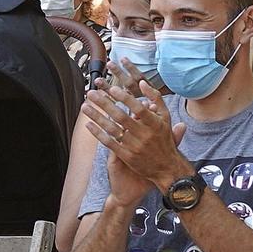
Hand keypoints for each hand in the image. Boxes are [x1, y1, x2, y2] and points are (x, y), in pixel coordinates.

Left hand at [81, 59, 186, 193]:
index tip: (112, 88)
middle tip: (91, 93)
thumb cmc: (165, 140)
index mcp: (155, 124)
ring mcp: (134, 146)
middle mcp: (144, 135)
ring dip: (97, 117)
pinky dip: (98, 134)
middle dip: (104, 104)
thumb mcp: (166, 119)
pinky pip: (110, 143)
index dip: (125, 98)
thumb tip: (142, 83)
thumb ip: (156, 99)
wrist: (167, 169)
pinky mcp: (127, 156)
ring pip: (112, 129)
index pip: (138, 108)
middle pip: (121, 117)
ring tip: (85, 106)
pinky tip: (89, 125)